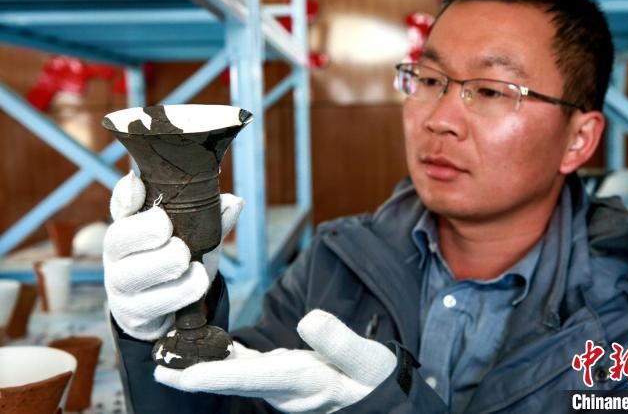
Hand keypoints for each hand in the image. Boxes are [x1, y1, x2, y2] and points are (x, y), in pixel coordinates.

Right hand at [103, 171, 242, 340]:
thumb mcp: (197, 240)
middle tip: (179, 238)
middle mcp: (118, 254)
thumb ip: (211, 221)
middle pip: (118, 238)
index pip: (120, 205)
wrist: (170, 313)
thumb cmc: (179, 265)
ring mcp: (121, 286)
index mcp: (131, 227)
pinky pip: (149, 305)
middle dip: (148, 232)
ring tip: (195, 266)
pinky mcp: (133, 314)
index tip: (139, 184)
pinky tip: (196, 284)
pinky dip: (178, 293)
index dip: (126, 194)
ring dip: (167, 266)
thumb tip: (234, 202)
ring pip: (131, 275)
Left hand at [155, 309, 396, 412]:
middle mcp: (283, 388)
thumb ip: (340, 342)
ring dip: (204, 366)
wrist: (380, 398)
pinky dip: (227, 357)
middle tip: (157, 367)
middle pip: (230, 381)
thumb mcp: (369, 362)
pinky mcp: (285, 378)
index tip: (178, 375)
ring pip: (235, 376)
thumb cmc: (374, 381)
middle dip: (193, 375)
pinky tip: (215, 345)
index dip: (211, 376)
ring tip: (173, 353)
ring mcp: (282, 386)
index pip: (249, 378)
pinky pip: (248, 369)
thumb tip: (309, 320)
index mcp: (301, 380)